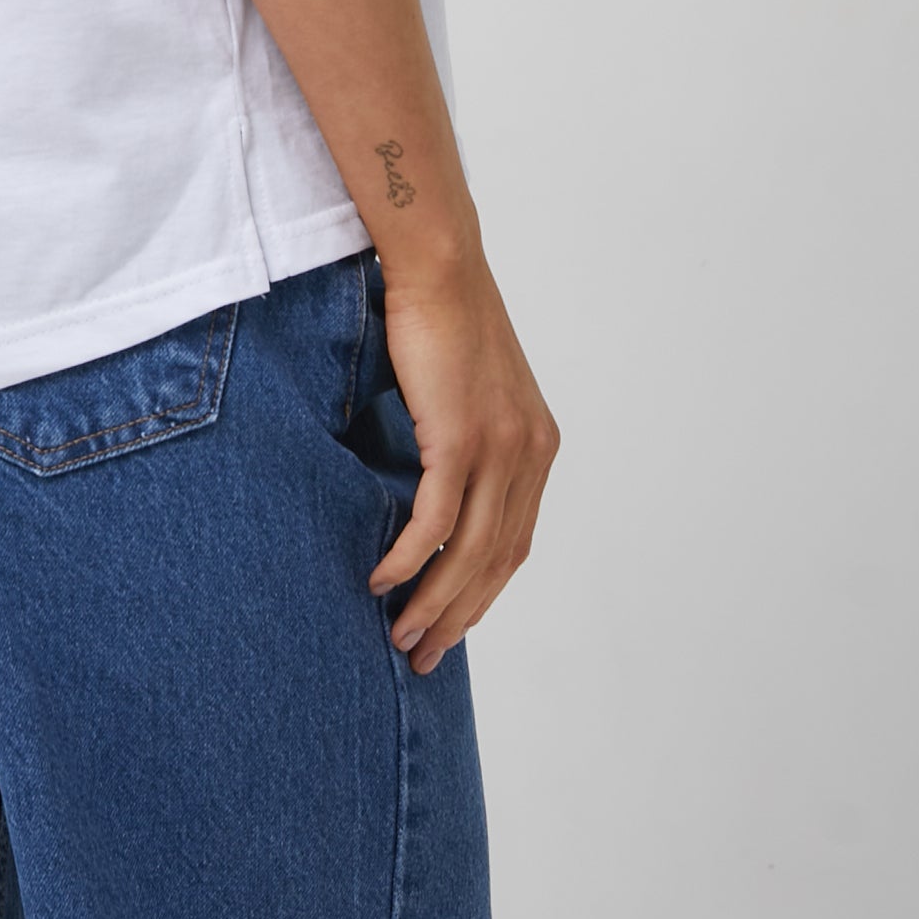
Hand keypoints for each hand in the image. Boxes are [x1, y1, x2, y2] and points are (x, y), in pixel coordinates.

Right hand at [366, 254, 557, 670]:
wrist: (438, 265)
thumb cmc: (441, 320)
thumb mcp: (469, 392)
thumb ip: (466, 442)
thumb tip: (431, 492)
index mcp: (537, 445)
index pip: (514, 542)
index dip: (481, 592)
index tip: (449, 625)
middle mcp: (530, 453)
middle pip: (497, 561)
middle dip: (460, 616)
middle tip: (423, 653)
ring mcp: (500, 447)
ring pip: (468, 552)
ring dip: (433, 602)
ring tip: (401, 634)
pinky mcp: (462, 437)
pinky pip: (434, 520)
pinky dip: (408, 557)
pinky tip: (381, 578)